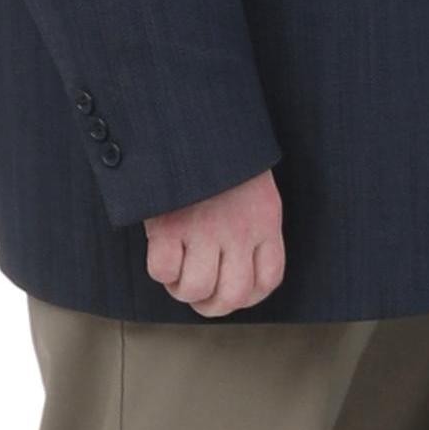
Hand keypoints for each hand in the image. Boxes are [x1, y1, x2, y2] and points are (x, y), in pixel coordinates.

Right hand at [144, 169, 285, 315]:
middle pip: (232, 295)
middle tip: (198, 292)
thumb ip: (254, 225)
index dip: (249, 297)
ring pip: (196, 289)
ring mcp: (205, 230)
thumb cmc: (227, 157)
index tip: (231, 292)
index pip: (268, 280)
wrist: (200, 125)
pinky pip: (163, 270)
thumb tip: (239, 262)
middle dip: (211, 304)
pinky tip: (162, 252)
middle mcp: (239, 232)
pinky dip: (160, 270)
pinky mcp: (170, 225)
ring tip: (179, 271)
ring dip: (182, 288)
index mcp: (265, 222)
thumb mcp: (257, 189)